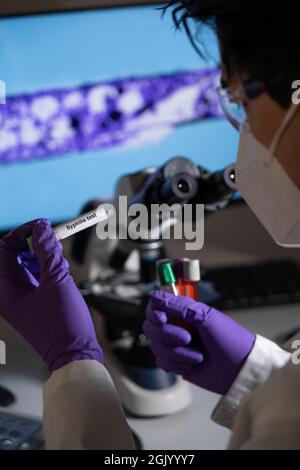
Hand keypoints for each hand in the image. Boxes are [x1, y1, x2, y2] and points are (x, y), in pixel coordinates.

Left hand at [0, 219, 102, 371]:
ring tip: (59, 261)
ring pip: (25, 264)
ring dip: (42, 257)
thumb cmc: (63, 324)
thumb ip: (48, 251)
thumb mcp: (57, 280)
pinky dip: (46, 269)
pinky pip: (34, 276)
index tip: (42, 225)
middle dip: (33, 245)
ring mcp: (19, 298)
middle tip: (52, 240)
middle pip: (12, 256)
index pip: (4, 250)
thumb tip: (43, 228)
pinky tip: (61, 272)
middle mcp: (8, 293)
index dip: (22, 233)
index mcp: (6, 290)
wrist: (74, 353)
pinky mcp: (31, 301)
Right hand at [143, 291, 255, 394]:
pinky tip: (193, 365)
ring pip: (156, 347)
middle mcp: (176, 326)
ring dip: (177, 353)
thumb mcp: (206, 317)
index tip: (163, 318)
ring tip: (198, 356)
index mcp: (184, 312)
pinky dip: (177, 364)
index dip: (154, 312)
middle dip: (168, 334)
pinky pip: (163, 363)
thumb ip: (180, 306)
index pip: (156, 307)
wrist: (240, 369)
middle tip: (188, 338)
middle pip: (151, 327)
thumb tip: (156, 296)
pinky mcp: (176, 363)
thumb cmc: (230, 339)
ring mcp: (175, 345)